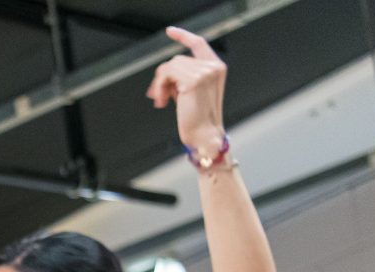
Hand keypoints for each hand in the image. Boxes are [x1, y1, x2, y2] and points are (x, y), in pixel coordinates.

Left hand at [147, 25, 228, 155]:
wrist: (204, 136)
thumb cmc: (197, 119)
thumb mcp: (190, 93)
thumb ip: (182, 78)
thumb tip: (162, 75)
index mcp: (216, 68)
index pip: (199, 44)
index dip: (183, 36)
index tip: (170, 31)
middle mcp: (213, 67)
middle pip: (176, 59)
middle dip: (163, 77)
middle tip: (158, 96)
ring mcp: (205, 72)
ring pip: (170, 66)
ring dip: (160, 84)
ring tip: (162, 101)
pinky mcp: (194, 80)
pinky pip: (166, 74)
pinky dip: (159, 87)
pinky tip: (162, 103)